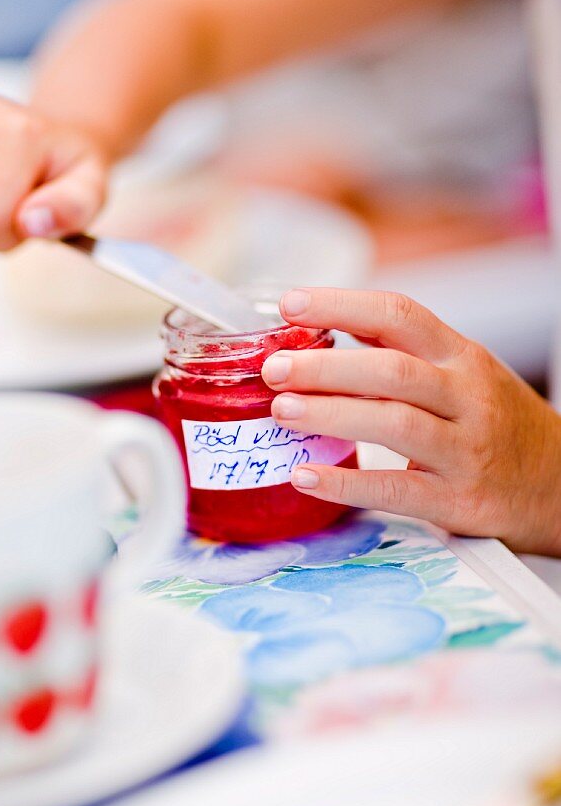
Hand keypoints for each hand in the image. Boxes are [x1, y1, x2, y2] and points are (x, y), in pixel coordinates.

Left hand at [261, 288, 560, 555]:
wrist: (560, 484)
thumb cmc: (495, 420)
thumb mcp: (461, 371)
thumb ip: (401, 348)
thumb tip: (331, 319)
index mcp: (461, 356)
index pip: (400, 314)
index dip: (341, 304)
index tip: (289, 304)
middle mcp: (467, 396)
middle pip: (393, 369)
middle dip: (327, 366)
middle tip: (274, 369)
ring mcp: (466, 449)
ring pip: (397, 423)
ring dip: (333, 414)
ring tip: (282, 411)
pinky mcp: (460, 500)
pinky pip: (399, 490)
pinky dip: (347, 483)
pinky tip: (306, 475)